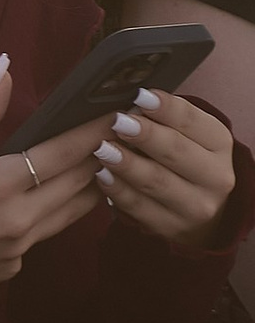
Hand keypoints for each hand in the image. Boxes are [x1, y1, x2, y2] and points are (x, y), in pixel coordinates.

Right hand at [0, 62, 98, 294]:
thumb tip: (5, 72)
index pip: (64, 153)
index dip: (92, 131)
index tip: (114, 113)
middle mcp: (18, 220)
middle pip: (79, 184)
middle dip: (101, 157)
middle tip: (118, 135)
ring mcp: (17, 250)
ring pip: (71, 214)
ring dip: (89, 188)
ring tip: (101, 165)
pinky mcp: (11, 269)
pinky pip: (43, 238)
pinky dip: (54, 216)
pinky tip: (51, 202)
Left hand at [92, 85, 238, 246]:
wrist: (201, 211)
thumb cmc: (186, 162)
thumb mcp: (190, 137)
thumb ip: (167, 119)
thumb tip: (133, 100)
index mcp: (220, 145)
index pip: (193, 122)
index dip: (166, 108)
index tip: (140, 95)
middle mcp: (215, 177)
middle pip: (176, 152)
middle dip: (145, 135)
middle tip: (117, 122)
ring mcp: (195, 206)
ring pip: (156, 181)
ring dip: (126, 163)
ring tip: (103, 148)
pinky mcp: (171, 227)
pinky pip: (139, 207)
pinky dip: (117, 189)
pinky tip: (101, 175)